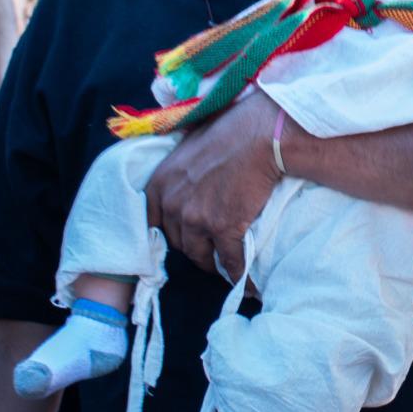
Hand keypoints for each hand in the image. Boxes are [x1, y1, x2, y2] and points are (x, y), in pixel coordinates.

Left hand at [144, 93, 280, 283]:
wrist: (258, 135)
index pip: (154, 223)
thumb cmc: (228, 133)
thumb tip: (183, 182)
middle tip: (210, 250)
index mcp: (159, 184)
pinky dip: (238, 272)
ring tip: (226, 265)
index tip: (184, 238)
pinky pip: (230, 260)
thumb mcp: (187, 148)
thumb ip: (178, 172)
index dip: (171, 233)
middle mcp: (172, 205)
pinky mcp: (223, 228)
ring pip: (200, 256)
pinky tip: (246, 279)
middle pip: (178, 243)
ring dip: (213, 264)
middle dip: (194, 248)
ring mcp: (196, 219)